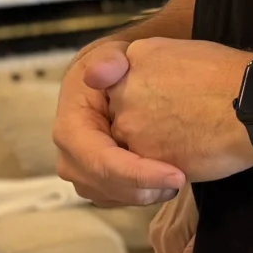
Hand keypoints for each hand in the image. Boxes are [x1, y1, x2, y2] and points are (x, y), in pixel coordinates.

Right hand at [54, 39, 186, 205]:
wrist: (117, 79)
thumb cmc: (118, 68)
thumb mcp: (114, 55)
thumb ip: (109, 60)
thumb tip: (98, 74)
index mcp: (71, 125)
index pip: (98, 158)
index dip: (135, 173)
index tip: (176, 175)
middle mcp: (70, 153)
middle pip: (100, 183)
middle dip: (141, 188)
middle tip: (182, 181)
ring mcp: (82, 169)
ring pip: (108, 195)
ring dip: (142, 194)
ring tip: (177, 182)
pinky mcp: (97, 178)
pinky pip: (115, 197)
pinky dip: (139, 195)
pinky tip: (165, 184)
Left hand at [106, 38, 252, 181]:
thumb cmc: (235, 77)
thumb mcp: (188, 51)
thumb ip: (158, 65)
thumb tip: (157, 83)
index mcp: (136, 56)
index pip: (125, 79)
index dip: (148, 92)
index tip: (170, 97)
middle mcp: (123, 90)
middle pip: (124, 110)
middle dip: (147, 117)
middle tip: (184, 117)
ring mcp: (131, 124)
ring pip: (133, 140)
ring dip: (155, 141)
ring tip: (192, 135)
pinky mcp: (144, 156)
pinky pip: (147, 164)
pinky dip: (167, 162)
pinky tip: (194, 150)